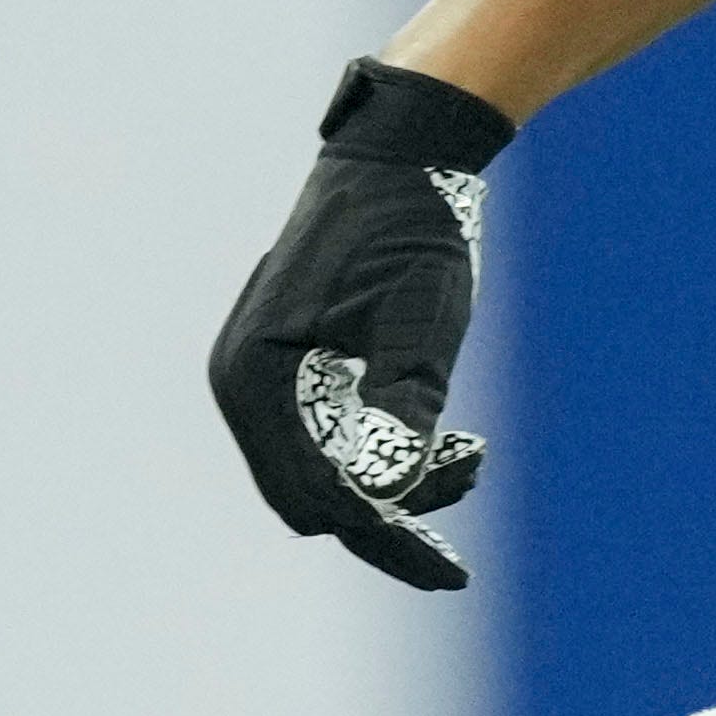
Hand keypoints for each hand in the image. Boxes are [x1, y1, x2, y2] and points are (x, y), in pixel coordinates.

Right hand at [211, 63, 511, 589]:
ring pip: (322, 473)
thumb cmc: (410, 232)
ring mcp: (261, 376)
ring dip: (393, 484)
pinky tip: (450, 441)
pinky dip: (383, 454)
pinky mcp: (291, 367)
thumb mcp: (421, 320)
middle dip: (391, 511)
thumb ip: (404, 406)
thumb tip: (385, 489)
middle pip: (310, 497)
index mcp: (256, 375)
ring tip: (473, 452)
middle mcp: (242, 382)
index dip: (385, 532)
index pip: (314, 495)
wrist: (401, 156)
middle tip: (473, 473)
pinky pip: (328, 440)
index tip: (452, 559)